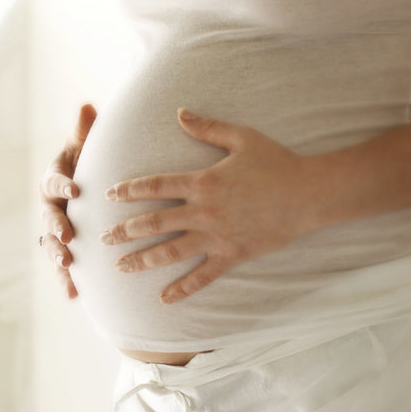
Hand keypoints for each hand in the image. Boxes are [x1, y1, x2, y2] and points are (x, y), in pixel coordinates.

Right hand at [38, 102, 97, 298]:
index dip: (63, 182)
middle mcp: (50, 205)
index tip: (76, 186)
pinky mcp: (65, 246)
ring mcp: (55, 228)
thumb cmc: (87, 159)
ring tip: (67, 266)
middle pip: (50, 216)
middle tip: (65, 236)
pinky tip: (75, 295)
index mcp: (54, 179)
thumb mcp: (85, 144)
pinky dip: (67, 279)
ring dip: (58, 256)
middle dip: (56, 226)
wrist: (88, 183)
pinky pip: (64, 265)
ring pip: (52, 243)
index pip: (55, 180)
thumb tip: (87, 105)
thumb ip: (84, 129)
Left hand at [100, 108, 312, 303]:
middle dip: (125, 230)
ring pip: (170, 251)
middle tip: (102, 237)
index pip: (155, 186)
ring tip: (120, 267)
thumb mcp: (242, 137)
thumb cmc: (276, 162)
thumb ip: (207, 128)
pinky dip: (183, 288)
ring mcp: (217, 236)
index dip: (129, 190)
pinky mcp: (232, 255)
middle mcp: (204, 211)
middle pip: (154, 222)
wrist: (307, 194)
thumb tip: (179, 113)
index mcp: (202, 182)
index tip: (109, 195)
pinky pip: (203, 276)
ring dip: (142, 259)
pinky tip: (164, 298)